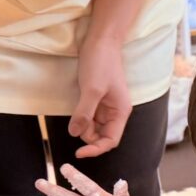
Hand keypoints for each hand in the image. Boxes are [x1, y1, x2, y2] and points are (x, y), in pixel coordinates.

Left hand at [69, 35, 132, 158]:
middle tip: (76, 121)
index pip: (111, 140)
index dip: (96, 149)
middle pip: (101, 136)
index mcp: (121, 112)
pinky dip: (80, 116)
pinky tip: (77, 105)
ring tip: (78, 107)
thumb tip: (74, 134)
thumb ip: (84, 113)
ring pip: (93, 127)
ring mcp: (106, 107)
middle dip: (87, 134)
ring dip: (83, 124)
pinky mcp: (97, 100)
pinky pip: (88, 116)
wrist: (101, 41)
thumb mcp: (91, 89)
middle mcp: (115, 112)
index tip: (79, 153)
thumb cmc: (101, 63)